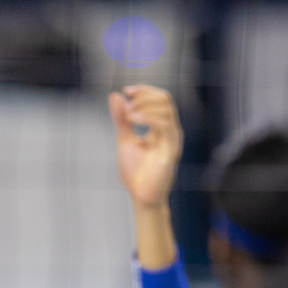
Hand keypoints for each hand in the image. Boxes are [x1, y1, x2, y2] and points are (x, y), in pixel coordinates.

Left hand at [108, 85, 182, 208]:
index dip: (144, 91)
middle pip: (165, 99)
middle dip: (144, 95)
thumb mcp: (125, 140)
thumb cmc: (136, 173)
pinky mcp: (171, 150)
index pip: (159, 99)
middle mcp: (170, 131)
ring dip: (144, 106)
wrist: (141, 197)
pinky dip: (148, 117)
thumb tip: (115, 96)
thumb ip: (121, 119)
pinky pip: (165, 125)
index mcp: (160, 128)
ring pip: (166, 109)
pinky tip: (132, 120)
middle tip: (127, 103)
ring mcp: (172, 140)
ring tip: (127, 115)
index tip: (126, 91)